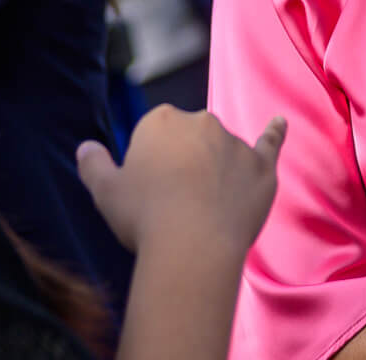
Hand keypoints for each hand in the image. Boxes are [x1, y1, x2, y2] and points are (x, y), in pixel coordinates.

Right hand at [77, 107, 285, 256]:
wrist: (194, 245)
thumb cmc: (144, 218)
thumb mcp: (105, 192)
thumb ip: (93, 164)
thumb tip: (85, 148)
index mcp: (161, 120)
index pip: (154, 134)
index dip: (150, 165)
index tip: (148, 193)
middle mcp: (201, 121)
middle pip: (190, 138)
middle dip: (183, 163)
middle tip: (174, 204)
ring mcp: (234, 142)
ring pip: (223, 149)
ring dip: (216, 167)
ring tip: (204, 208)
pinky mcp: (261, 166)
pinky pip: (270, 143)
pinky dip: (275, 132)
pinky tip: (280, 122)